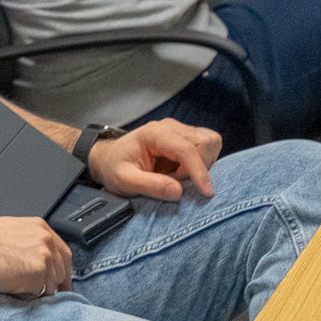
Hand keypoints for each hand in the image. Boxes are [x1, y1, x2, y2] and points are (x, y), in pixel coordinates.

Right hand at [0, 217, 70, 298]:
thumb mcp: (9, 231)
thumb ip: (28, 241)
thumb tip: (34, 256)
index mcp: (40, 227)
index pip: (64, 254)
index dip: (61, 271)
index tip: (59, 283)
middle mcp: (46, 239)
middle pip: (62, 272)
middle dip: (51, 283)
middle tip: (35, 290)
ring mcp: (45, 255)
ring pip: (52, 286)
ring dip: (37, 290)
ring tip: (14, 283)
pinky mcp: (38, 272)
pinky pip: (40, 294)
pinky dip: (27, 295)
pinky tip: (11, 285)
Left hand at [87, 118, 219, 201]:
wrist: (109, 159)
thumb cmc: (114, 168)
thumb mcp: (124, 181)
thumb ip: (150, 185)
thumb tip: (178, 192)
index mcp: (153, 133)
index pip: (186, 149)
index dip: (199, 171)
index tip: (206, 193)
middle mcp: (169, 127)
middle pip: (205, 142)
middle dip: (200, 167)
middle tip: (179, 181)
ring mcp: (179, 130)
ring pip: (210, 142)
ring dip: (204, 164)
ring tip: (180, 176)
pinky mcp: (185, 137)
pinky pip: (207, 147)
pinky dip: (203, 162)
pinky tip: (183, 172)